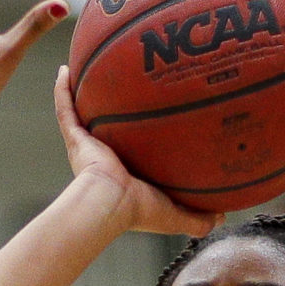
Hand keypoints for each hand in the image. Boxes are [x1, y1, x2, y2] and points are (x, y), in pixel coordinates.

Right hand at [53, 68, 217, 236]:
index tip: (150, 118)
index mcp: (123, 173)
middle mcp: (103, 156)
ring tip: (85, 68)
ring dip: (81, 93)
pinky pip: (66, 110)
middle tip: (121, 85)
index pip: (133, 150)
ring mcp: (86, 146)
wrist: (109, 206)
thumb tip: (223, 214)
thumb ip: (198, 217)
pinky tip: (62, 69)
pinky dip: (61, 91)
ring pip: (82, 114)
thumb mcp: (175, 214)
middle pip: (107, 127)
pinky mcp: (76, 139)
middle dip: (111, 110)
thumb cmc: (138, 212)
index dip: (139, 136)